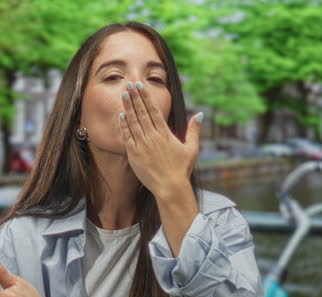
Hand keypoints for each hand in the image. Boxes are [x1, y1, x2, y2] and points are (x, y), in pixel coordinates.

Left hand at [120, 81, 202, 198]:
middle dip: (135, 97)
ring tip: (124, 94)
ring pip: (133, 122)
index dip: (146, 97)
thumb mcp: (192, 149)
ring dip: (128, 107)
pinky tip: (121, 116)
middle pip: (142, 113)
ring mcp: (142, 145)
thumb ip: (194, 130)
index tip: (140, 86)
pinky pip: (127, 137)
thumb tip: (200, 114)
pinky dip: (124, 126)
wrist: (170, 187)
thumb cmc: (181, 169)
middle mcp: (153, 137)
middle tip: (129, 84)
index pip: (153, 110)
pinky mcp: (134, 155)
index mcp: (165, 134)